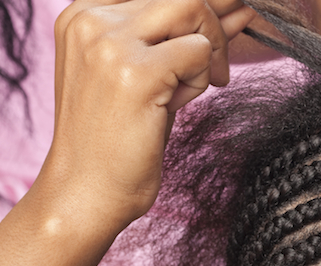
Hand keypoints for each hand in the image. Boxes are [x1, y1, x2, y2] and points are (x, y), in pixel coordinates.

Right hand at [51, 0, 256, 225]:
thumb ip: (180, 34)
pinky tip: (178, 103)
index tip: (229, 15)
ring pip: (193, 8)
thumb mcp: (149, 71)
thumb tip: (237, 7)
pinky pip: (199, 51)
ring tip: (191, 88)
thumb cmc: (120, 136)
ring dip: (208, 50)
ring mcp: (109, 42)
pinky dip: (201, 79)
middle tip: (220, 68)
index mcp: (83, 13)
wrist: (88, 191)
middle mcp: (90, 19)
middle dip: (214, 24)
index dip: (200, 5)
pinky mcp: (134, 72)